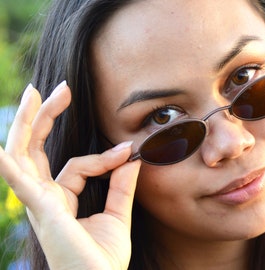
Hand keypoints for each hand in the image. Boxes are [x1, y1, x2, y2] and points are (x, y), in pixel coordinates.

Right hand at [0, 82, 140, 269]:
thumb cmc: (103, 259)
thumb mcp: (116, 215)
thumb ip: (121, 186)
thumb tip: (132, 156)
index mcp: (59, 199)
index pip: (77, 164)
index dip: (103, 156)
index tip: (128, 150)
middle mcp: (44, 198)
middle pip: (35, 149)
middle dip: (44, 117)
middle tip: (57, 89)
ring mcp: (39, 204)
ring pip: (24, 155)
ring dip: (28, 124)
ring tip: (36, 94)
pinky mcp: (43, 211)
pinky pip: (20, 183)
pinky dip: (9, 164)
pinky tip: (1, 149)